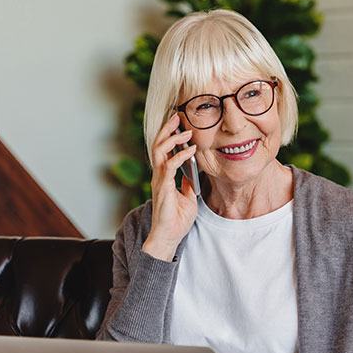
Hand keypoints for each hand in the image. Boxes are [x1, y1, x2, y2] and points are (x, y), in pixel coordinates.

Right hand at [142, 113, 199, 260]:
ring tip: (186, 131)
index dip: (170, 135)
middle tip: (178, 116)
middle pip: (158, 145)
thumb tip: (194, 172)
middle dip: (168, 129)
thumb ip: (188, 183)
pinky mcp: (163, 188)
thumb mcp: (188, 197)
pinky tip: (191, 150)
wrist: (169, 236)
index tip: (180, 123)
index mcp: (164, 175)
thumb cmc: (177, 219)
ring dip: (173, 138)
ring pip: (160, 151)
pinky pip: (169, 167)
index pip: (164, 149)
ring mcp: (159, 181)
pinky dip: (180, 156)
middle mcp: (159, 175)